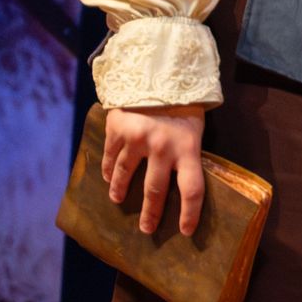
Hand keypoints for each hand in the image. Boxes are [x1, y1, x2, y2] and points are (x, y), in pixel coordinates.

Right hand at [103, 105, 206, 235]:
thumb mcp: (195, 128)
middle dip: (151, 214)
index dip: (190, 213)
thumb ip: (187, 153)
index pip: (193, 189)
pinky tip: (107, 178)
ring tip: (117, 200)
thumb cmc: (184, 104)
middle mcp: (162, 147)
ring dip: (120, 191)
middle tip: (146, 229)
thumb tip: (183, 184)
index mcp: (188, 147)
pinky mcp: (117, 131)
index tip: (187, 231)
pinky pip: (110, 158)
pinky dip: (108, 170)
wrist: (160, 70)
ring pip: (125, 176)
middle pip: (155, 191)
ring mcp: (137, 139)